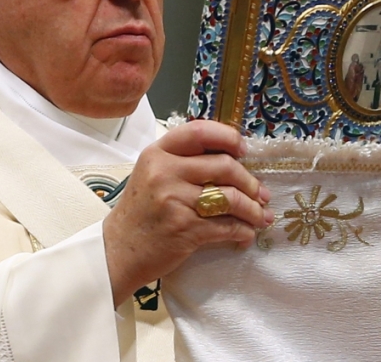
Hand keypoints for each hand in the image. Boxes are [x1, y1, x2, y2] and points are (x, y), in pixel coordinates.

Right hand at [102, 120, 272, 305]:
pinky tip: (247, 233)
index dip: (228, 137)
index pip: (199, 132)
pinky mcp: (186, 229)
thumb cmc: (141, 211)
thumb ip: (183, 161)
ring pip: (230, 198)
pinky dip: (243, 231)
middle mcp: (165, 172)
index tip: (243, 149)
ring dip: (253, 209)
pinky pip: (226, 226)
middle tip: (261, 192)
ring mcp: (175, 200)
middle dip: (250, 181)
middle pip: (224, 165)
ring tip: (261, 215)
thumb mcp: (152, 174)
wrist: (119, 249)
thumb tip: (232, 157)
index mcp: (157, 153)